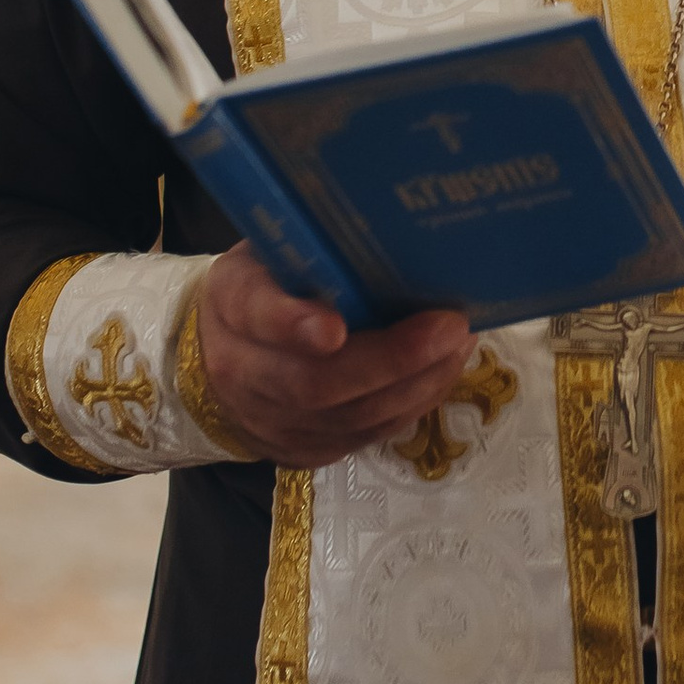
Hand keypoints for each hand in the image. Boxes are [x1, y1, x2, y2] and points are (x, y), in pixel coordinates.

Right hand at [196, 245, 468, 468]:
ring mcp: (269, 422)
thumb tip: (396, 233)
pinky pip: (363, 436)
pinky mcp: (301, 451)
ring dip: (414, 385)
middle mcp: (241, 371)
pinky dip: (410, 405)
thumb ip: (317, 248)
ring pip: (348, 418)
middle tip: (449, 327)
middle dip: (390, 360)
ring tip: (458, 346)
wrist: (224, 349)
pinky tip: (441, 372)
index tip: (335, 328)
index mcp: (231, 303)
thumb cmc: (272, 282)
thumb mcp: (278, 249)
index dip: (294, 325)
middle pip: (313, 384)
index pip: (257, 315)